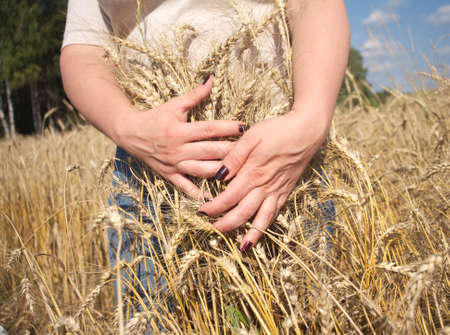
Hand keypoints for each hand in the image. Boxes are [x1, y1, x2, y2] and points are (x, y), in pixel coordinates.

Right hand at [114, 76, 243, 199]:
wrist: (130, 134)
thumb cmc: (155, 117)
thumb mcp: (174, 105)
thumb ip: (195, 94)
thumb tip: (211, 78)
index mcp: (179, 130)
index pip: (208, 129)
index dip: (227, 128)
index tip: (244, 127)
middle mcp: (177, 149)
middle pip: (210, 152)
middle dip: (231, 151)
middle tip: (251, 151)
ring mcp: (174, 164)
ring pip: (202, 171)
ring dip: (221, 172)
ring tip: (240, 171)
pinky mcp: (169, 175)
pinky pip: (186, 187)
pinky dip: (199, 194)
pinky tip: (214, 198)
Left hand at [198, 107, 331, 250]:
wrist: (307, 130)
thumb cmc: (278, 130)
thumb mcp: (251, 137)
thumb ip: (234, 157)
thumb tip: (219, 176)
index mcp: (253, 172)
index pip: (229, 197)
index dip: (214, 207)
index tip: (202, 211)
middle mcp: (265, 186)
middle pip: (243, 212)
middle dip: (227, 223)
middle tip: (215, 229)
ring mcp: (277, 190)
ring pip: (262, 217)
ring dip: (251, 233)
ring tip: (243, 246)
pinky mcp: (286, 190)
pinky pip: (276, 212)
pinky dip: (268, 224)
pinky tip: (262, 230)